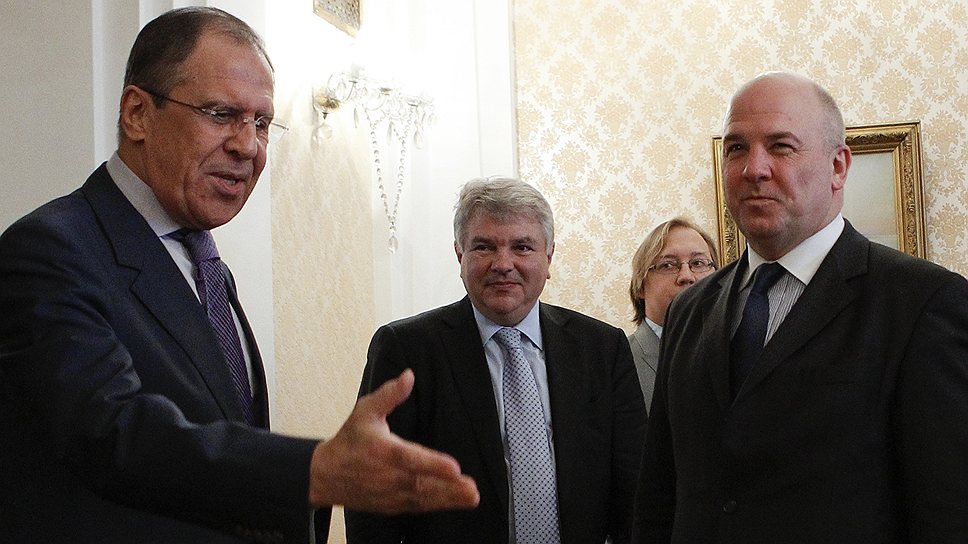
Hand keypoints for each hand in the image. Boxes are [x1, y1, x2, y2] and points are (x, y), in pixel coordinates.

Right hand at [308, 369, 479, 512]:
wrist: (324, 475)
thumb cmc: (349, 440)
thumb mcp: (365, 411)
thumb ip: (389, 395)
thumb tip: (408, 376)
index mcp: (383, 451)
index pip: (411, 459)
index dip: (433, 464)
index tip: (455, 468)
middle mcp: (387, 476)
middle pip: (422, 484)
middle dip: (449, 488)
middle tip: (472, 489)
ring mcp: (389, 494)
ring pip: (422, 499)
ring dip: (448, 500)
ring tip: (470, 498)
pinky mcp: (391, 505)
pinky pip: (416, 507)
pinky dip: (435, 507)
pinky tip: (454, 504)